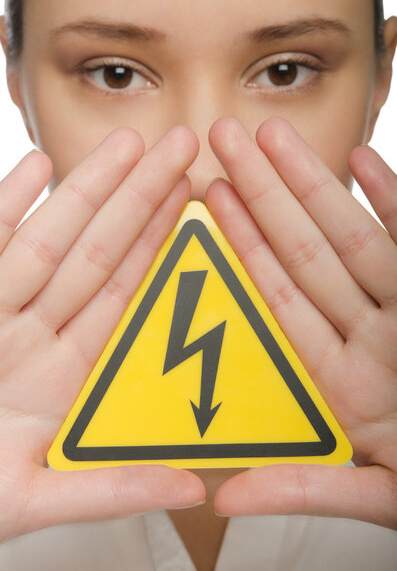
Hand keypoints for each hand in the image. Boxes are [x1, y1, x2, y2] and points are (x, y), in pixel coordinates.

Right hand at [0, 126, 204, 543]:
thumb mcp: (38, 501)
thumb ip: (115, 489)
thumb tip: (193, 486)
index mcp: (62, 375)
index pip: (122, 291)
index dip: (157, 244)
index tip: (191, 203)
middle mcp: (31, 334)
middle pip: (95, 251)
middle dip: (138, 198)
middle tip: (179, 148)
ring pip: (47, 238)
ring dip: (85, 190)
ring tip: (126, 146)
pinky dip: (5, 206)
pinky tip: (36, 166)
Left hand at [206, 117, 396, 529]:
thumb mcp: (377, 494)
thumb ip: (303, 489)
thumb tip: (223, 498)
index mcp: (345, 378)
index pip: (281, 295)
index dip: (245, 243)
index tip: (211, 198)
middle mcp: (373, 335)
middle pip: (307, 251)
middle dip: (265, 193)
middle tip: (225, 138)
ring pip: (353, 236)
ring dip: (316, 185)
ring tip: (274, 138)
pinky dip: (396, 200)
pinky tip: (364, 161)